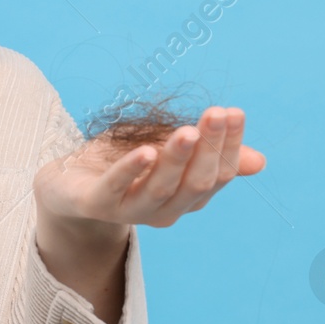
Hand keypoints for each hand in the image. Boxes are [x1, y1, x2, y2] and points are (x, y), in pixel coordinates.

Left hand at [35, 105, 265, 229]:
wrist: (65, 183)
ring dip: (177, 158)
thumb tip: (259, 161)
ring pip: (161, 188)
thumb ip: (205, 154)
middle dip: (209, 148)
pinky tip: (145, 151)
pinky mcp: (96, 204)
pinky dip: (131, 170)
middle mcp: (163, 209)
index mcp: (185, 196)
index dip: (228, 145)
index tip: (233, 112)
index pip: (218, 174)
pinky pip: (116, 189)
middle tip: (216, 113)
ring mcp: (129, 210)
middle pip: (196, 183)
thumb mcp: (166, 150)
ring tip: (188, 131)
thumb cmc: (121, 162)